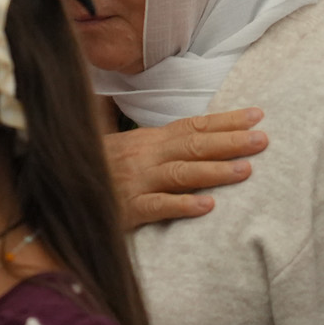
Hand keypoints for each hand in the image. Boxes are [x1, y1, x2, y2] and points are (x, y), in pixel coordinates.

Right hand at [105, 108, 266, 230]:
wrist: (60, 190)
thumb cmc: (99, 170)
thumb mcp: (125, 148)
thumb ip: (154, 142)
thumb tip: (188, 131)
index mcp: (148, 141)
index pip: (192, 126)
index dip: (224, 120)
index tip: (256, 116)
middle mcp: (145, 156)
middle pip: (192, 145)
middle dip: (230, 141)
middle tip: (263, 139)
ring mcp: (138, 181)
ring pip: (181, 173)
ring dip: (215, 170)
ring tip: (245, 170)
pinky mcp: (129, 208)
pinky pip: (158, 206)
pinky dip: (182, 205)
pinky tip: (207, 206)